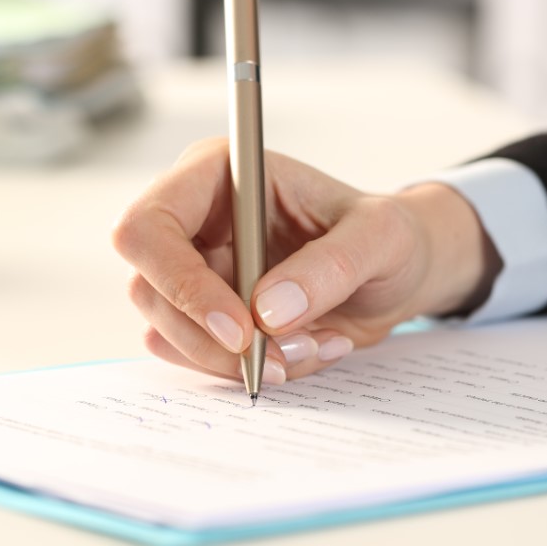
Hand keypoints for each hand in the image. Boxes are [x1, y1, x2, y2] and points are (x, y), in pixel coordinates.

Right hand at [112, 137, 500, 383]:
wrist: (398, 274)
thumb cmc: (388, 236)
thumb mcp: (381, 237)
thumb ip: (330, 266)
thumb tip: (268, 311)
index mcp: (216, 174)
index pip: (149, 226)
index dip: (180, 282)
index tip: (241, 329)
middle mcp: (193, 221)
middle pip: (148, 289)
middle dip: (213, 340)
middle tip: (282, 359)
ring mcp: (193, 271)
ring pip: (166, 332)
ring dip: (234, 361)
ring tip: (313, 348)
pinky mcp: (204, 316)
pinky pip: (196, 358)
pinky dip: (247, 370)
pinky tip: (305, 352)